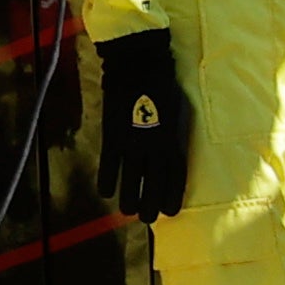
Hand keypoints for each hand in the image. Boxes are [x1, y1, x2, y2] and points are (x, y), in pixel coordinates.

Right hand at [90, 33, 191, 219]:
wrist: (138, 65)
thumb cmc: (164, 85)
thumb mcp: (178, 111)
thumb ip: (173, 134)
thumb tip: (170, 152)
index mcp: (173, 138)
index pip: (175, 173)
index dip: (172, 194)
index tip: (170, 211)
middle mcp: (153, 143)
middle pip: (153, 180)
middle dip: (151, 202)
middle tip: (147, 219)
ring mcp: (131, 140)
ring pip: (130, 176)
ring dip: (129, 196)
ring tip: (128, 213)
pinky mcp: (111, 133)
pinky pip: (109, 162)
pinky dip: (107, 178)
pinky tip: (106, 192)